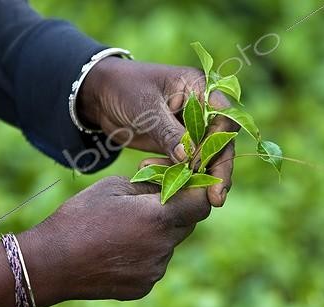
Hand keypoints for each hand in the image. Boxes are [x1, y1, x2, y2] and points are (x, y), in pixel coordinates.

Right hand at [16, 176, 209, 306]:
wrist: (50, 262)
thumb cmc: (80, 217)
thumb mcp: (115, 186)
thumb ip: (151, 185)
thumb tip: (169, 186)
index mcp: (158, 217)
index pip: (200, 204)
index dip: (196, 192)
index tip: (186, 186)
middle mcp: (163, 246)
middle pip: (187, 224)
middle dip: (176, 210)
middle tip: (150, 204)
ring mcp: (155, 270)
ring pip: (170, 244)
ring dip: (159, 233)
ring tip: (127, 229)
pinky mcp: (145, 286)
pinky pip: (156, 263)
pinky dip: (147, 253)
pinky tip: (120, 249)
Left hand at [79, 57, 239, 206]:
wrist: (100, 95)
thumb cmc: (124, 88)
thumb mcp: (146, 108)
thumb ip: (168, 132)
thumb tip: (189, 159)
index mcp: (200, 88)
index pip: (223, 117)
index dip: (218, 141)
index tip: (203, 163)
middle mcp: (202, 108)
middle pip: (221, 140)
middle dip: (219, 168)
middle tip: (217, 197)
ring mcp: (192, 127)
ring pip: (208, 155)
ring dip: (204, 177)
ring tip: (205, 201)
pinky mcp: (180, 143)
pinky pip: (189, 163)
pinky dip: (182, 176)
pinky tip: (168, 186)